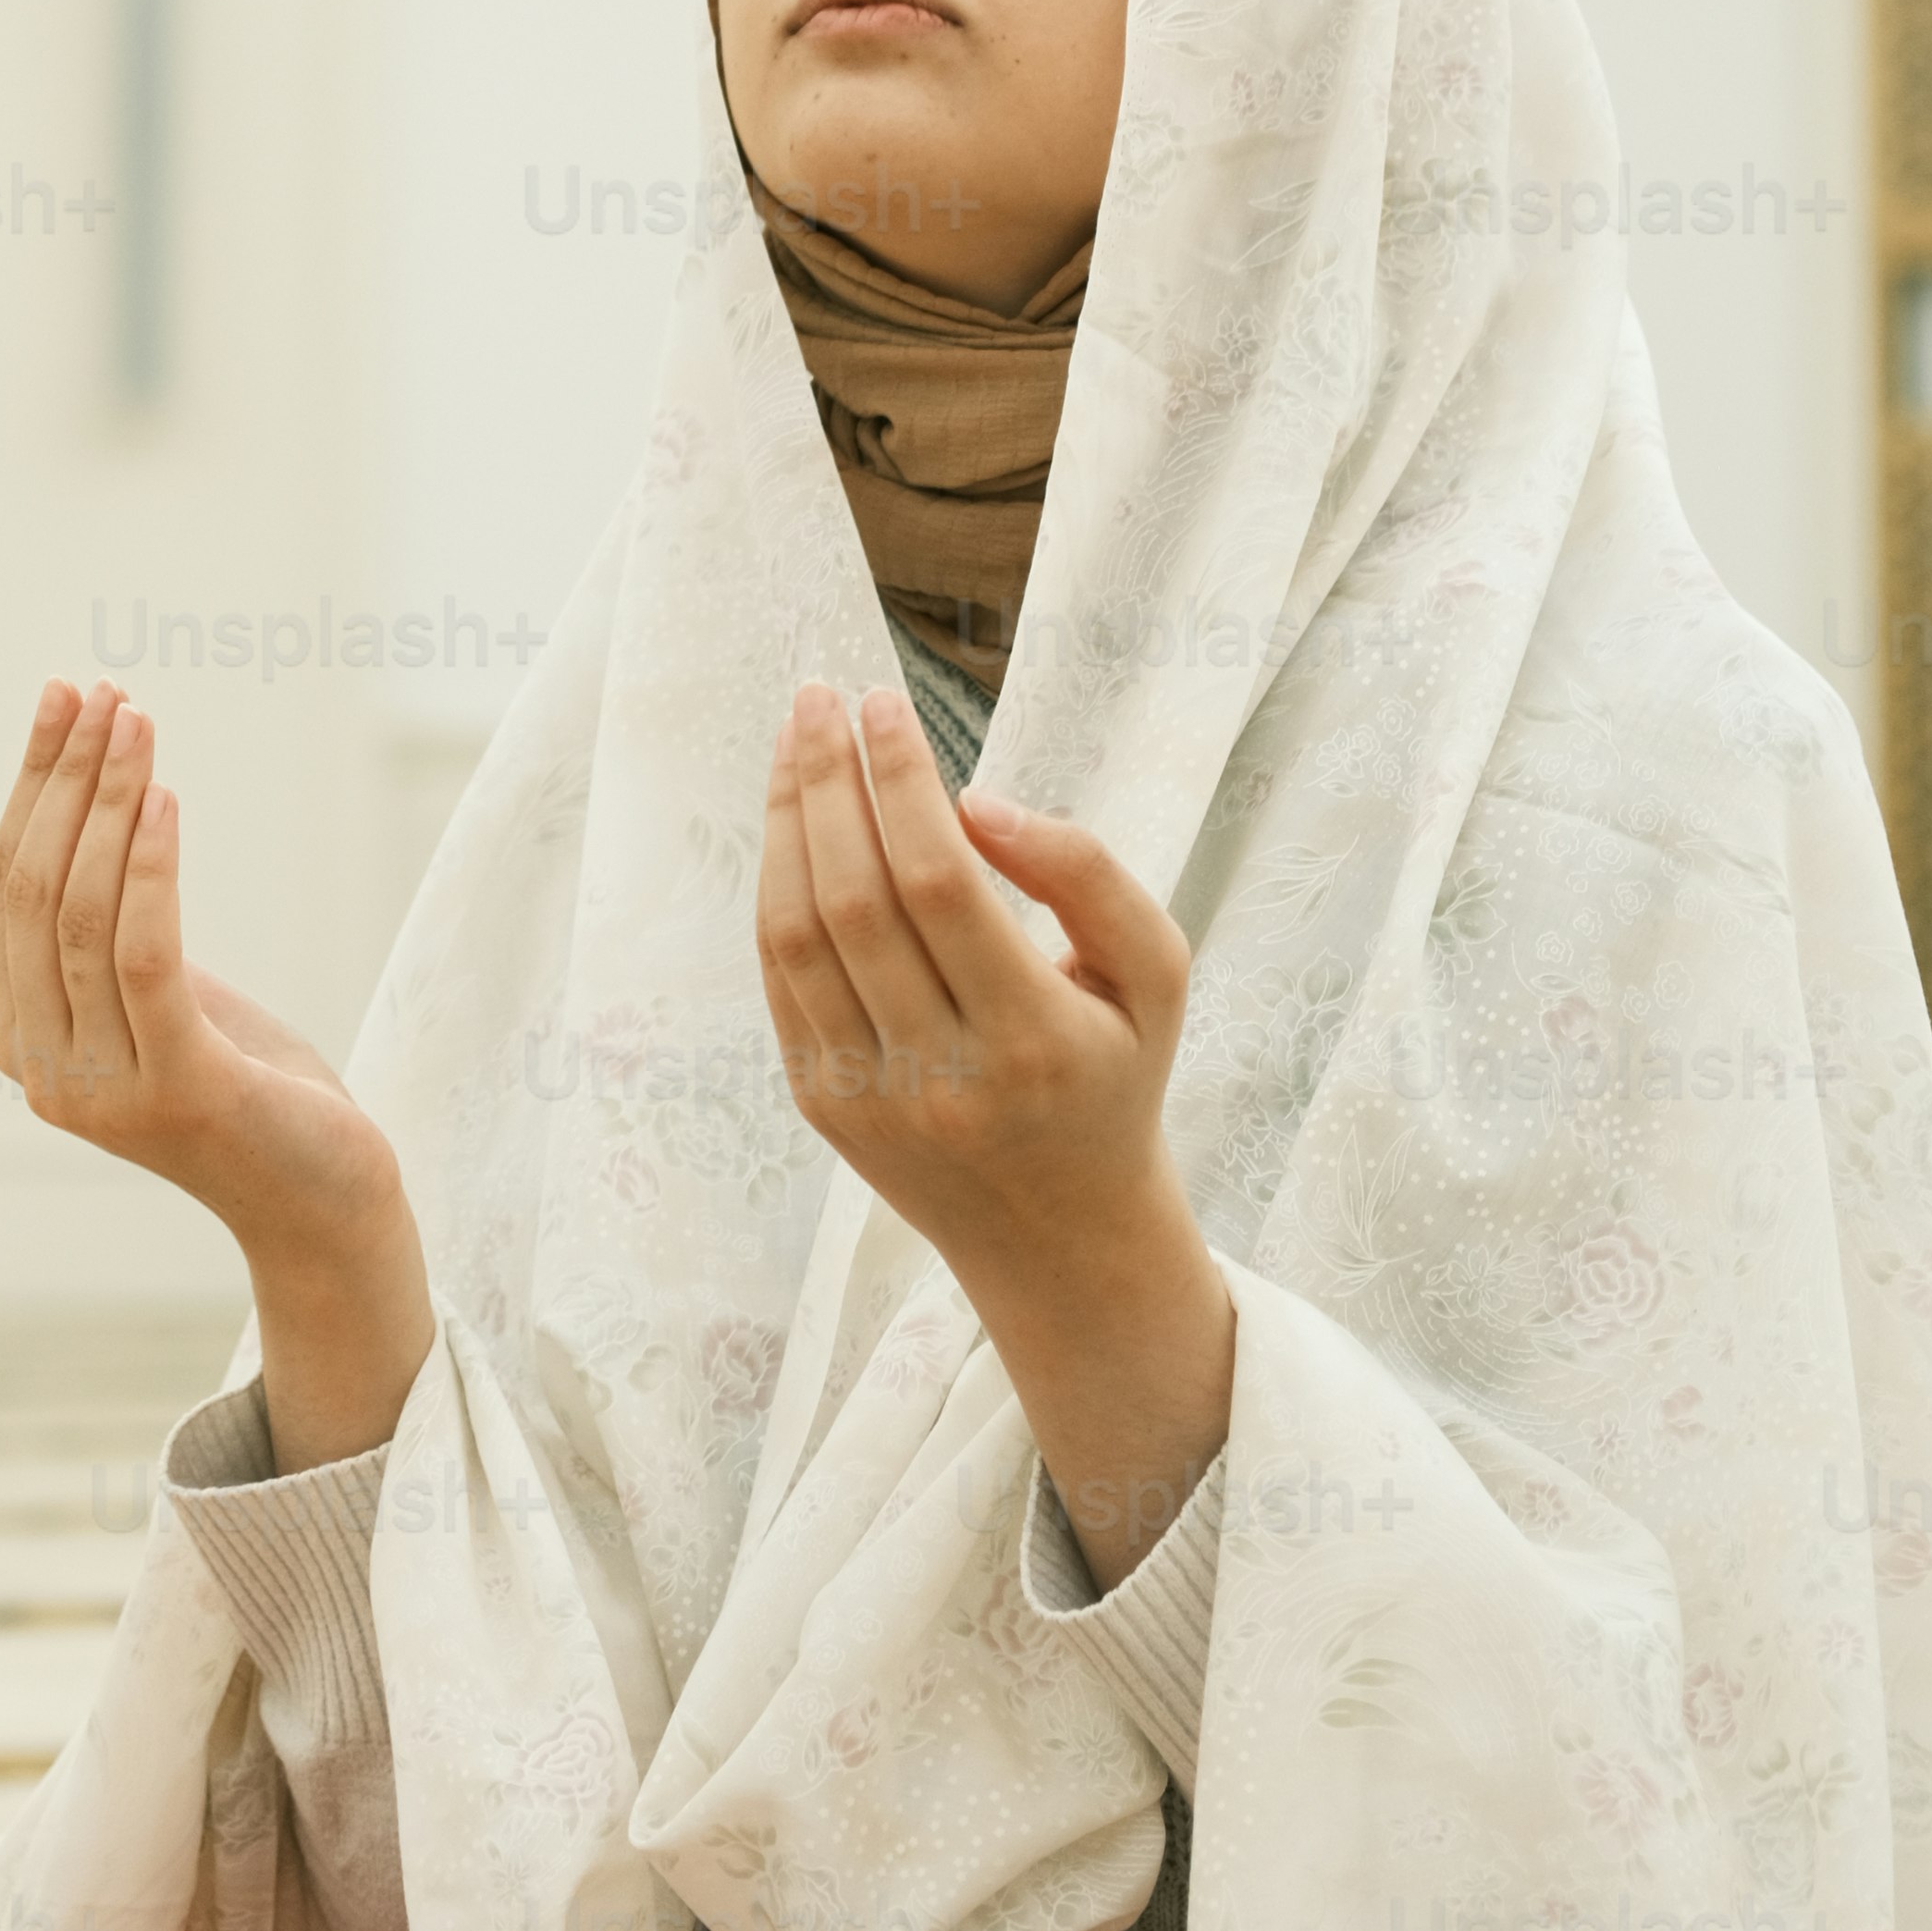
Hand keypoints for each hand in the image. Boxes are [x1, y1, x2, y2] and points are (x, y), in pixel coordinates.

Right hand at [0, 680, 431, 1470]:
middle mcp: (46, 1069)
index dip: (32, 786)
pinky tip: (166, 800)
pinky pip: (145, 958)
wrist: (326, 1205)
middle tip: (101, 694)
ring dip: (108, 802)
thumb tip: (98, 804)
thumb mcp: (164, 999)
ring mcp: (107, 1088)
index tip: (65, 700)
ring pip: (82, 915)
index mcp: (24, 1039)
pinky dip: (149, 869)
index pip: (7, 889)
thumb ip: (111, 931)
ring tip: (137, 722)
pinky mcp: (182, 1089)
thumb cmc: (252, 1088)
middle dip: (63, 778)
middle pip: (33, 892)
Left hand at [755, 677, 1232, 1585]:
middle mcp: (941, 1079)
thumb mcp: (1154, 978)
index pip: (940, 885)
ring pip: (798, 935)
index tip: (885, 700)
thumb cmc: (1115, 1075)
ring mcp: (870, 1099)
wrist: (1061, 1235)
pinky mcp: (823, 1105)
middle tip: (823, 695)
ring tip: (799, 737)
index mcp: (1033, 1043)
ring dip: (787, 821)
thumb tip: (977, 803)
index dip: (900, 783)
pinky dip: (777, 886)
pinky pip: (781, 977)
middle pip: (854, 901)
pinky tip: (792, 820)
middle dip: (828, 780)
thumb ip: (1089, 877)